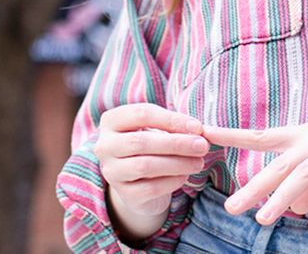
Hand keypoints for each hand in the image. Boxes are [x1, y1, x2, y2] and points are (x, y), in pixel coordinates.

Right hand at [97, 103, 211, 223]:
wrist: (139, 179)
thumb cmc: (152, 144)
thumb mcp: (159, 129)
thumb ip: (175, 127)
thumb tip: (198, 130)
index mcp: (112, 120)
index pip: (142, 114)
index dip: (172, 119)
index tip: (197, 127)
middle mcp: (104, 145)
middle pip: (142, 142)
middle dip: (177, 143)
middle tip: (203, 146)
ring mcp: (111, 171)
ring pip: (145, 166)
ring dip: (178, 163)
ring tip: (199, 162)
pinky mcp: (123, 194)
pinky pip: (150, 188)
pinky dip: (172, 181)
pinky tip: (185, 176)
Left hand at [201, 91, 307, 231]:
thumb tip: (292, 208)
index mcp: (306, 134)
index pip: (262, 134)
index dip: (232, 134)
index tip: (203, 132)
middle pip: (279, 164)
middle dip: (254, 186)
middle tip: (231, 206)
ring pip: (304, 175)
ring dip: (282, 198)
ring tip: (264, 219)